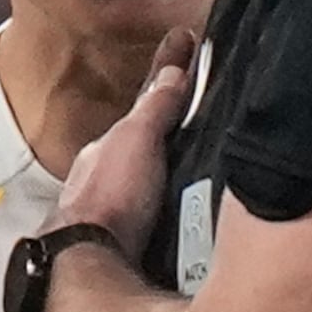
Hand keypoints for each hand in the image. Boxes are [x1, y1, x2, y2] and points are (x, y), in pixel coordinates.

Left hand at [57, 29, 196, 255]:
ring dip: (181, 172)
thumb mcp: (135, 138)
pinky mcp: (139, 242)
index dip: (169, 82)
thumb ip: (155, 107)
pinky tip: (201, 210)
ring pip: (157, 181)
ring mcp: (121, 211)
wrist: (93, 259)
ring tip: (219, 163)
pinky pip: (168, 213)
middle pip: (150, 147)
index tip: (187, 52)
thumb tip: (175, 70)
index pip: (146, 105)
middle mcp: (111, 178)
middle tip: (210, 114)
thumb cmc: (107, 196)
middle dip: (174, 132)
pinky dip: (183, 205)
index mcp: (108, 149)